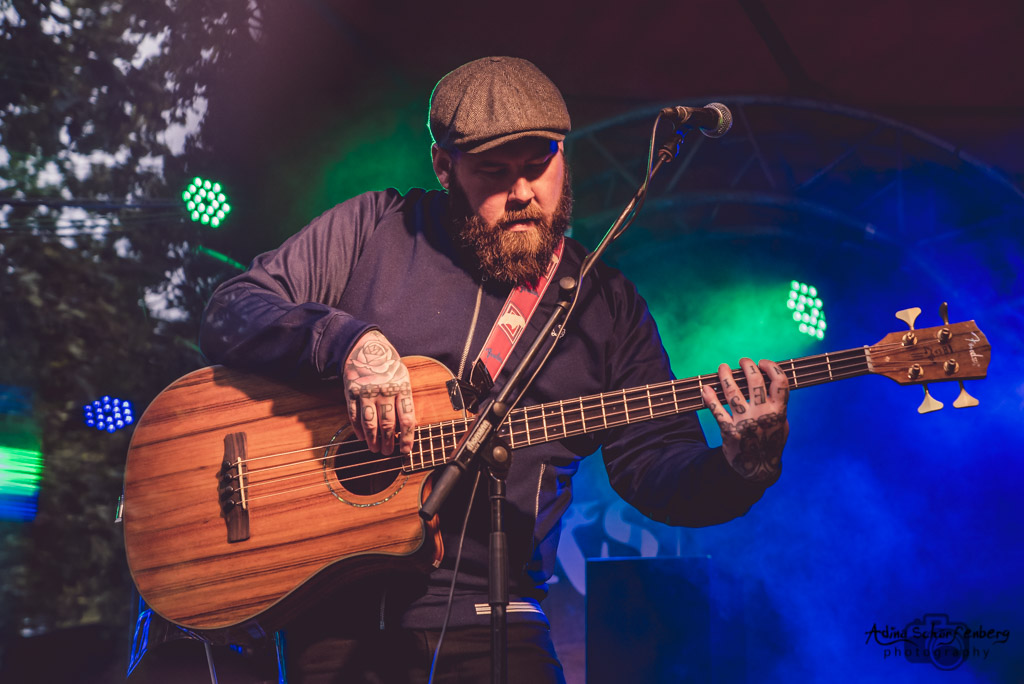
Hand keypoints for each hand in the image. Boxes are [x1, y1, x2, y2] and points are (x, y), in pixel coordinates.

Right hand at [343, 331, 415, 454]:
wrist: (367, 348)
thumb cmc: (389, 366)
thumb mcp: (403, 378)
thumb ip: (405, 400)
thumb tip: (408, 427)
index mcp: (402, 388)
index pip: (407, 419)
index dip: (407, 438)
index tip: (406, 450)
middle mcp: (384, 391)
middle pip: (388, 424)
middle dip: (389, 443)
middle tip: (388, 453)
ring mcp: (367, 392)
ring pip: (370, 423)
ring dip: (373, 440)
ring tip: (375, 449)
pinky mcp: (352, 393)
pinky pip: (354, 416)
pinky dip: (358, 429)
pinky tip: (362, 438)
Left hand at [700, 358, 788, 482]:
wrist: (758, 468)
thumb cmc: (770, 441)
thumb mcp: (782, 424)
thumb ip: (778, 404)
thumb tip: (769, 380)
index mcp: (778, 412)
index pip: (780, 382)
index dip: (772, 367)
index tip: (763, 363)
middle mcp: (762, 415)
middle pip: (755, 381)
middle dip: (747, 366)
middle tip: (742, 361)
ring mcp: (745, 422)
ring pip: (732, 391)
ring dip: (725, 375)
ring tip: (722, 368)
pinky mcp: (729, 431)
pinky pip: (716, 410)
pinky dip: (709, 397)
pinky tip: (706, 388)